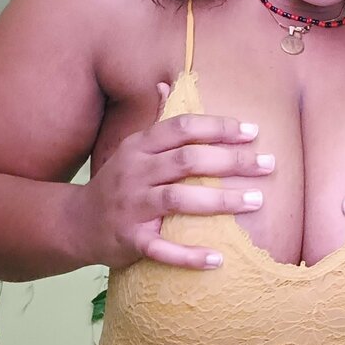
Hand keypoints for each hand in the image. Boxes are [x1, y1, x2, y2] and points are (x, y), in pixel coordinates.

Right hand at [75, 82, 274, 269]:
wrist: (76, 223)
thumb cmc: (117, 182)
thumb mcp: (132, 148)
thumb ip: (156, 121)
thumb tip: (168, 84)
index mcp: (139, 146)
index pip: (182, 128)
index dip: (218, 127)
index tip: (252, 132)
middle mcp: (134, 172)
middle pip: (187, 160)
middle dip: (231, 161)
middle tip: (268, 164)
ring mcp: (131, 207)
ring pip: (178, 199)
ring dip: (220, 201)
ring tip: (256, 201)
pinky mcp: (130, 240)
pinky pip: (161, 248)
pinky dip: (189, 256)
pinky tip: (218, 259)